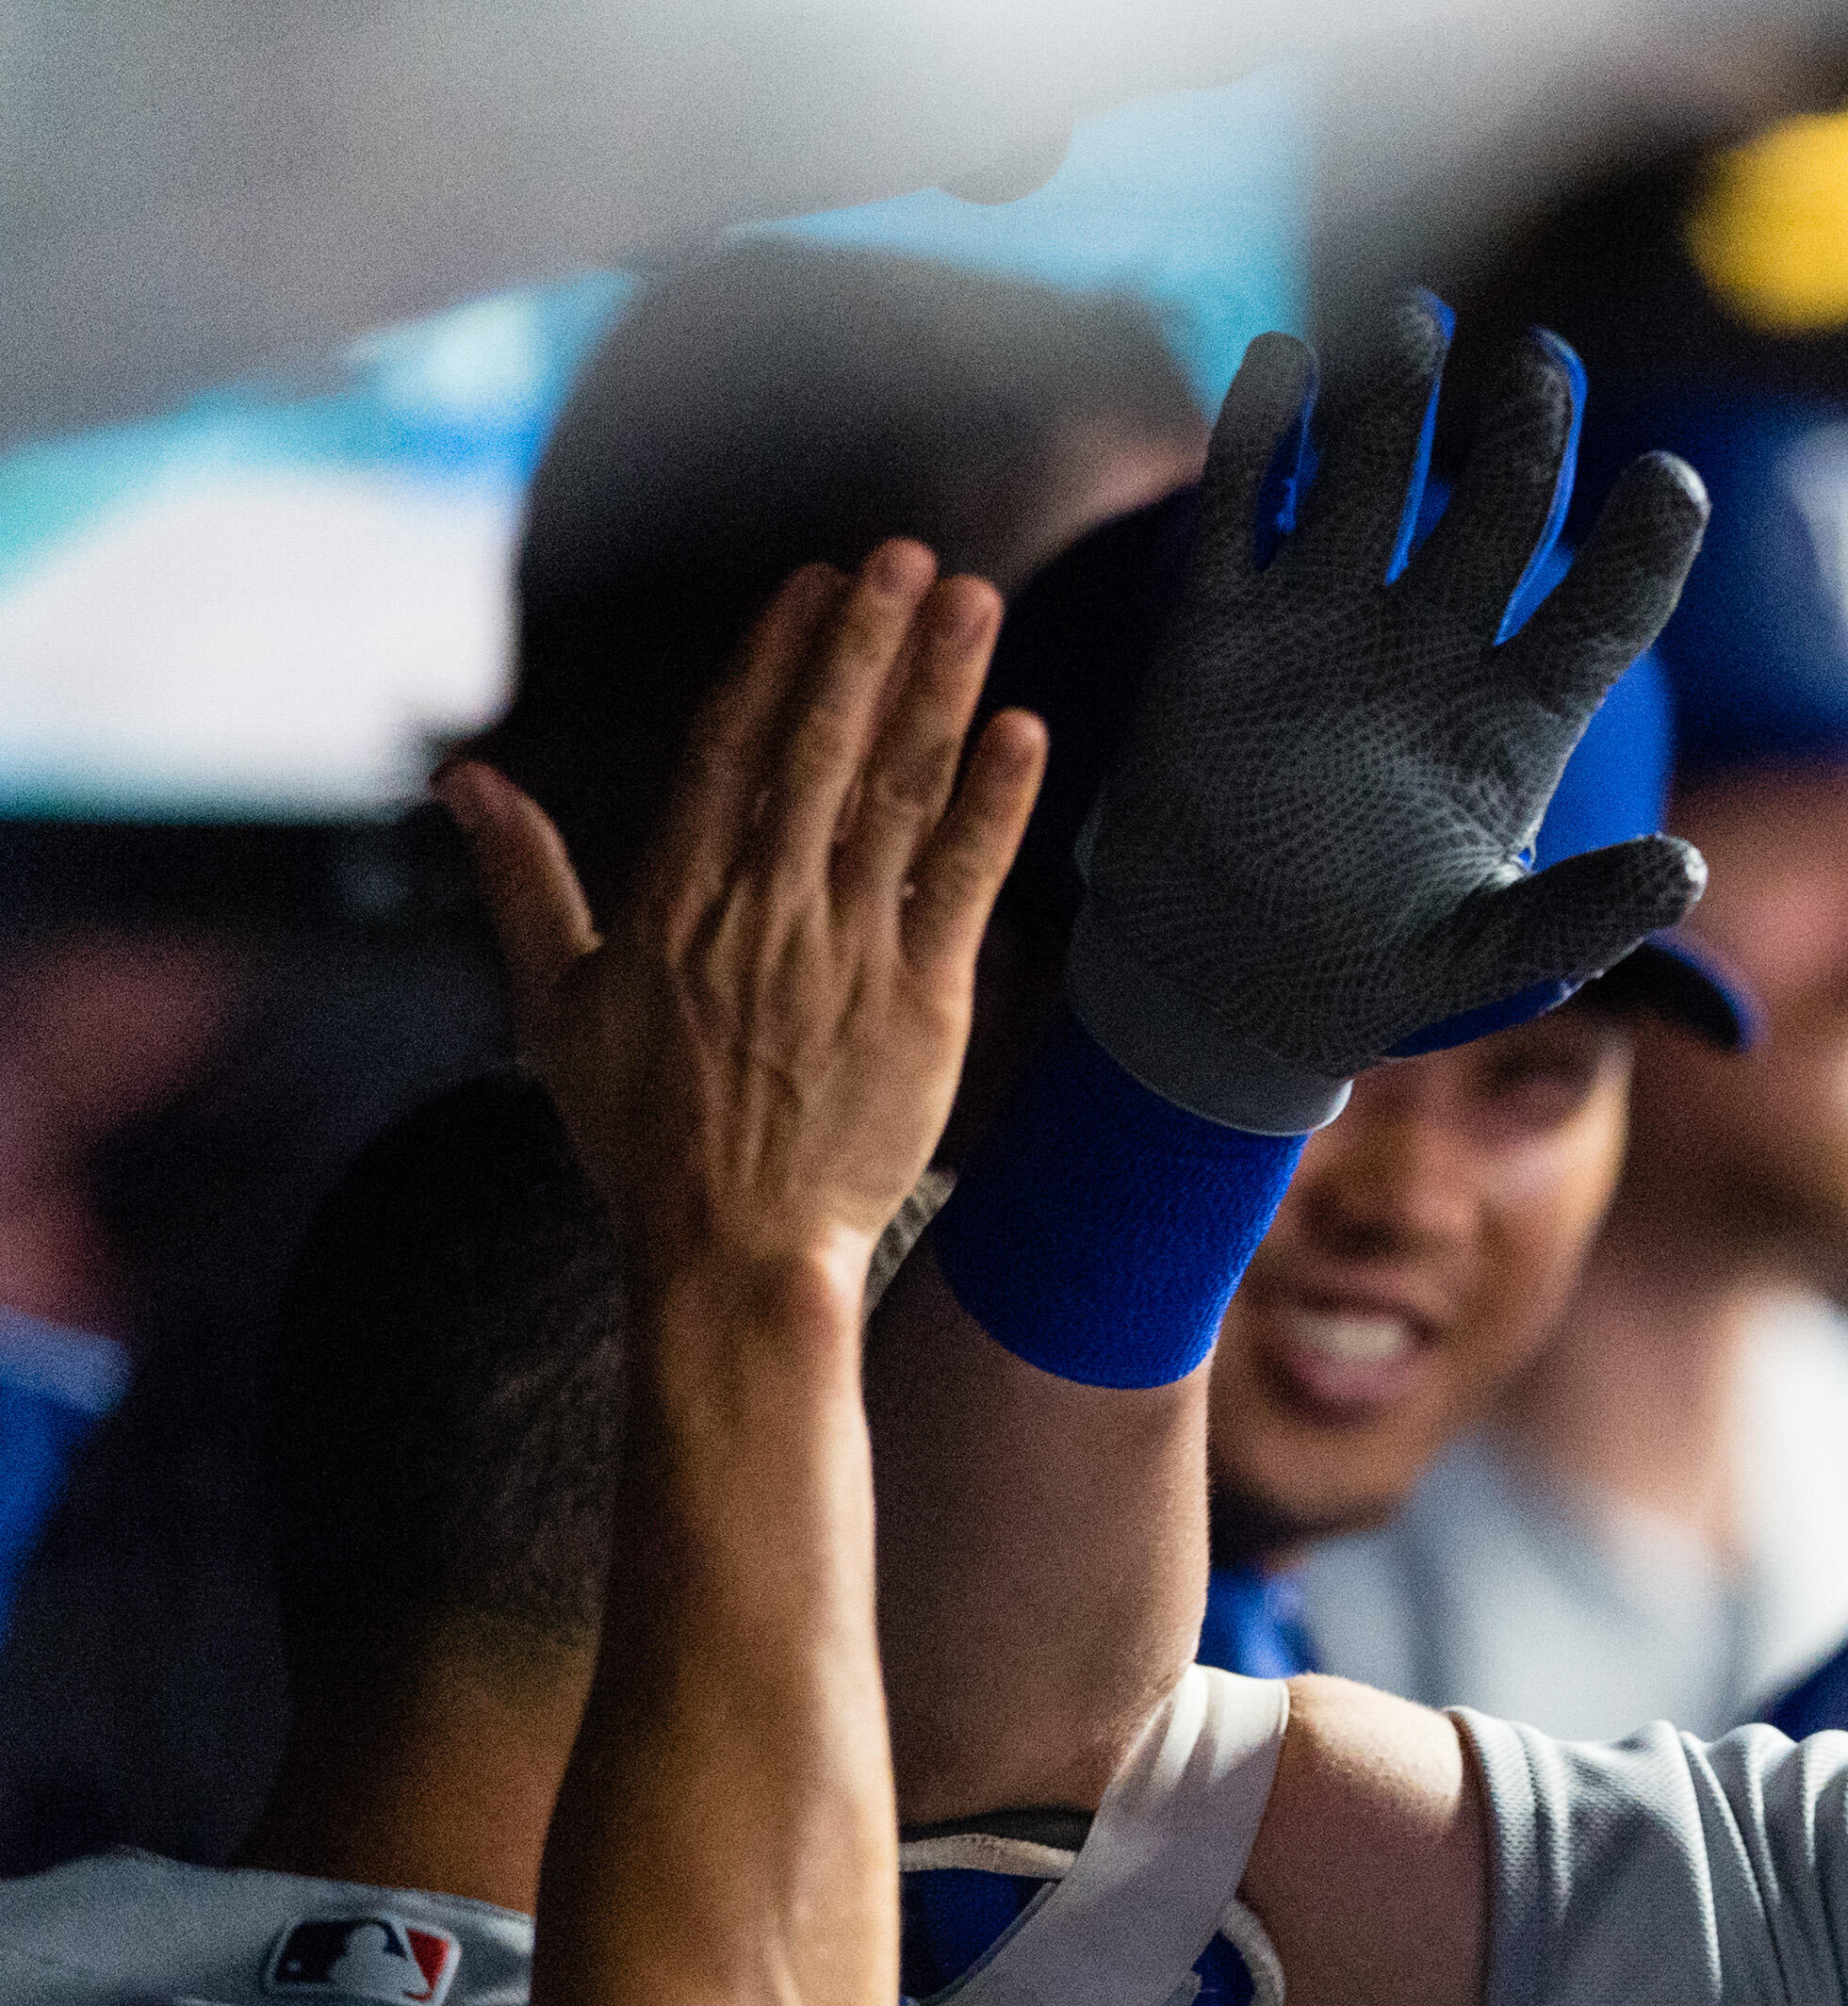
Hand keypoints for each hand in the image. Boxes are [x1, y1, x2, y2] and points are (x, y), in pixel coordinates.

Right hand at [446, 544, 1043, 1282]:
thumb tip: (462, 781)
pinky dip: (996, 805)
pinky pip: (964, 883)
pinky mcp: (925, 1003)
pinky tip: (1026, 731)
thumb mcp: (553, 1004)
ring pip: (899, 795)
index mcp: (677, 896)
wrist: (735, 1248)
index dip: (780, 656)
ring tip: (975, 606)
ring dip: (941, 694)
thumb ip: (520, 881)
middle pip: (823, 746)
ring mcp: (848, 949)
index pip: (735, 745)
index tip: (818, 583)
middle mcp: (766, 905)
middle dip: (868, 643)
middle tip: (910, 556)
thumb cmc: (641, 1135)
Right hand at [1063, 301, 1707, 1134]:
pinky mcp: (1223, 630)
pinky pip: (1244, 510)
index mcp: (1514, 720)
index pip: (1604, 611)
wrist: (1228, 986)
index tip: (1671, 481)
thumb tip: (1687, 871)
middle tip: (1544, 364)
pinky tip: (1284, 366)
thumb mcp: (1489, 962)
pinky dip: (1258, 438)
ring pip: (1374, 483)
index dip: (1643, 546)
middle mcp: (1432, 651)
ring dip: (1396, 401)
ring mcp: (1327, 628)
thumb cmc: (1374, 977)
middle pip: (1498, 514)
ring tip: (1420, 320)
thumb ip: (1582, 919)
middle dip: (1525, 435)